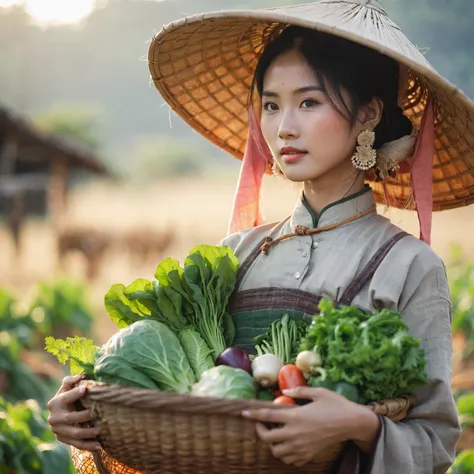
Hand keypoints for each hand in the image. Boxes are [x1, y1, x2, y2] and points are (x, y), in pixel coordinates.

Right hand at [47, 375, 100, 450]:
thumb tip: (80, 377)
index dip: (75, 393)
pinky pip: (76, 444)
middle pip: (70, 418)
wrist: (59, 413)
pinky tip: (99, 445)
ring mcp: (58, 430)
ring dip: (87, 433)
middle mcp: (54, 417)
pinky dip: (87, 445)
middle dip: (84, 416)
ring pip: (73, 433)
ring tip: (99, 430)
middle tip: (97, 413)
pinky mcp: (63, 439)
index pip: (66, 397)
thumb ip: (70, 380)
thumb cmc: (67, 396)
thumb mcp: (66, 387)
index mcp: (55, 402)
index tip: (85, 389)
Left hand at [242, 386, 378, 466]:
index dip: (254, 414)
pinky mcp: (309, 454)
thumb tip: (286, 389)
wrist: (352, 423)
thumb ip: (299, 390)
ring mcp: (302, 446)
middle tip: (262, 424)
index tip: (244, 413)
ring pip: (277, 452)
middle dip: (260, 431)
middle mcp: (296, 433)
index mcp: (296, 416)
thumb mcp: (317, 392)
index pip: (267, 416)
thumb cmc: (335, 405)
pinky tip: (287, 444)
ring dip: (272, 444)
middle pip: (268, 438)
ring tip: (275, 435)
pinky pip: (290, 460)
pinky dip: (285, 454)